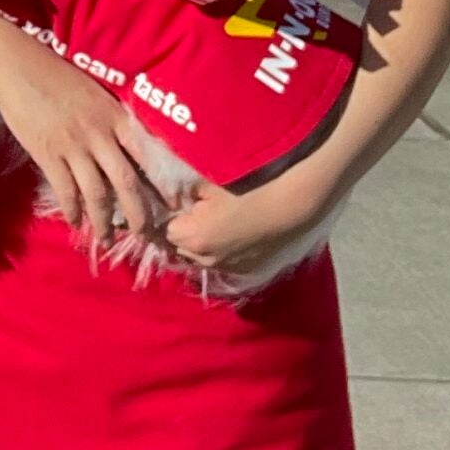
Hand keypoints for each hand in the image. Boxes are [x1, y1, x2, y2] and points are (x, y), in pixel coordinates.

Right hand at [0, 21, 166, 243]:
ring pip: (97, 194)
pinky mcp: (47, 154)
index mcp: (114, 115)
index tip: (171, 203)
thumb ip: (110, 119)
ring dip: (104, 221)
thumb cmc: (55, 74)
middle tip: (143, 234)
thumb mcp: (93, 92)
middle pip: (126, 182)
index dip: (161, 182)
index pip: (146, 154)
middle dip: (137, 214)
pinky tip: (76, 223)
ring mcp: (72, 145)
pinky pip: (65, 191)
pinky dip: (73, 211)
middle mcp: (98, 133)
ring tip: (107, 239)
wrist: (14, 65)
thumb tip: (127, 149)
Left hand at [164, 168, 332, 282]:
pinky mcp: (246, 270)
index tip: (172, 199)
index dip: (165, 213)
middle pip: (179, 244)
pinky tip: (232, 227)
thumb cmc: (247, 187)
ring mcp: (228, 268)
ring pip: (200, 254)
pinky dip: (221, 246)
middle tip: (191, 205)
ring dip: (201, 239)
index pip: (160, 229)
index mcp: (192, 238)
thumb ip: (175, 186)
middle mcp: (206, 260)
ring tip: (213, 215)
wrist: (292, 205)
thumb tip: (157, 185)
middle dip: (180, 228)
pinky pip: (222, 258)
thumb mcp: (205, 179)